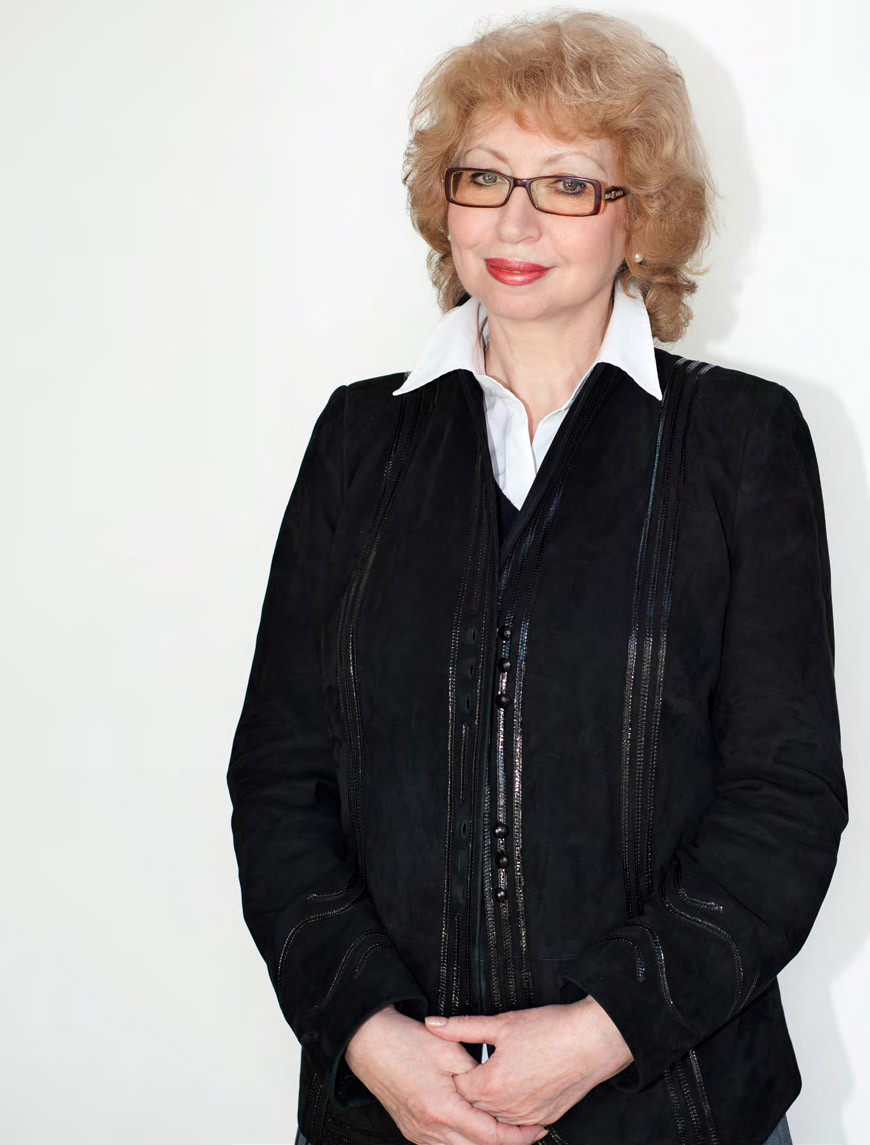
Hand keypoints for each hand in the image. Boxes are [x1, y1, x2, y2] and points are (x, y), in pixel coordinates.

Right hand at [345, 1004, 549, 1144]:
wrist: (368, 1043)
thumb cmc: (405, 1042)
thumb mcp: (449, 1051)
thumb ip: (476, 1075)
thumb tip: (495, 1090)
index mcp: (442, 1110)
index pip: (489, 1137)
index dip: (517, 1137)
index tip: (536, 1130)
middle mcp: (429, 1129)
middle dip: (506, 1142)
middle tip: (529, 1130)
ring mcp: (419, 1133)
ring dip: (485, 1141)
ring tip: (507, 1127)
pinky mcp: (412, 1130)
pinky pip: (445, 1143)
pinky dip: (465, 1138)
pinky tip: (476, 1125)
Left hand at [422, 998, 633, 1125]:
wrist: (590, 1042)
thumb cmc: (550, 1030)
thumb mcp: (502, 1023)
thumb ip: (462, 1027)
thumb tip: (433, 1024)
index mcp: (492, 1084)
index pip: (457, 1089)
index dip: (453, 1075)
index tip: (451, 1064)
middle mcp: (507, 1107)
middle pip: (474, 1107)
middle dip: (468, 1092)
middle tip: (467, 1074)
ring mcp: (527, 1116)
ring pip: (496, 1119)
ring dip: (489, 1105)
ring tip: (489, 1084)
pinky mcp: (545, 1118)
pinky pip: (519, 1124)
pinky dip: (511, 1113)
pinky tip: (512, 1095)